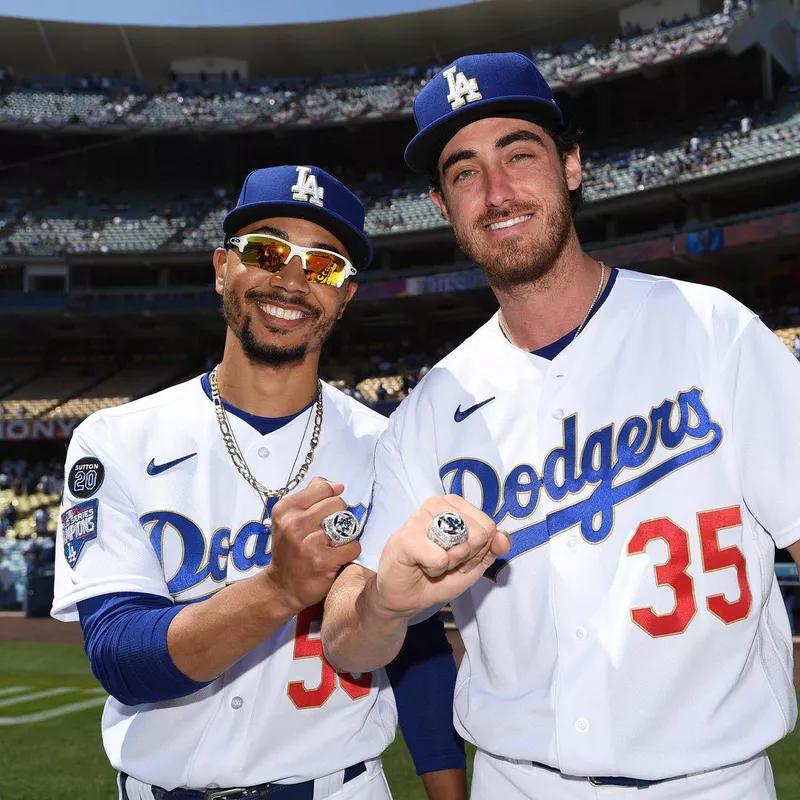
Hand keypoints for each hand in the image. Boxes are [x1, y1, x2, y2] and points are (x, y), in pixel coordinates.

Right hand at [264, 477, 360, 614]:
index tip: (328, 510)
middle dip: (340, 516)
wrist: (281, 588)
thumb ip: (309, 497)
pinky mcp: (323, 562)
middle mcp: (294, 524)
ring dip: (345, 536)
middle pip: (338, 504)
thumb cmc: (289, 550)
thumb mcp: (289, 519)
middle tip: (331, 530)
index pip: (323, 488)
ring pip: (346, 524)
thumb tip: (334, 483)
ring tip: (333, 545)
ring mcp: (308, 543)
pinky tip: (337, 557)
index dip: (332, 497)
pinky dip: (350, 552)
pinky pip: (352, 546)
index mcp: (285, 509)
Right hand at [373, 495, 509, 619]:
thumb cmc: (436, 577)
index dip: (479, 550)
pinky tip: (422, 566)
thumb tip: (504, 538)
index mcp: (454, 505)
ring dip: (450, 563)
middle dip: (467, 557)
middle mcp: (437, 504)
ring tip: (433, 563)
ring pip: (461, 544)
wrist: (403, 597)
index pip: (488, 526)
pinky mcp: (407, 537)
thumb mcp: (472, 565)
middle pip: (479, 533)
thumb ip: (491, 549)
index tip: (461, 558)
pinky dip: (436, 570)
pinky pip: (441, 557)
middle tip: (446, 562)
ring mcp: (420, 518)